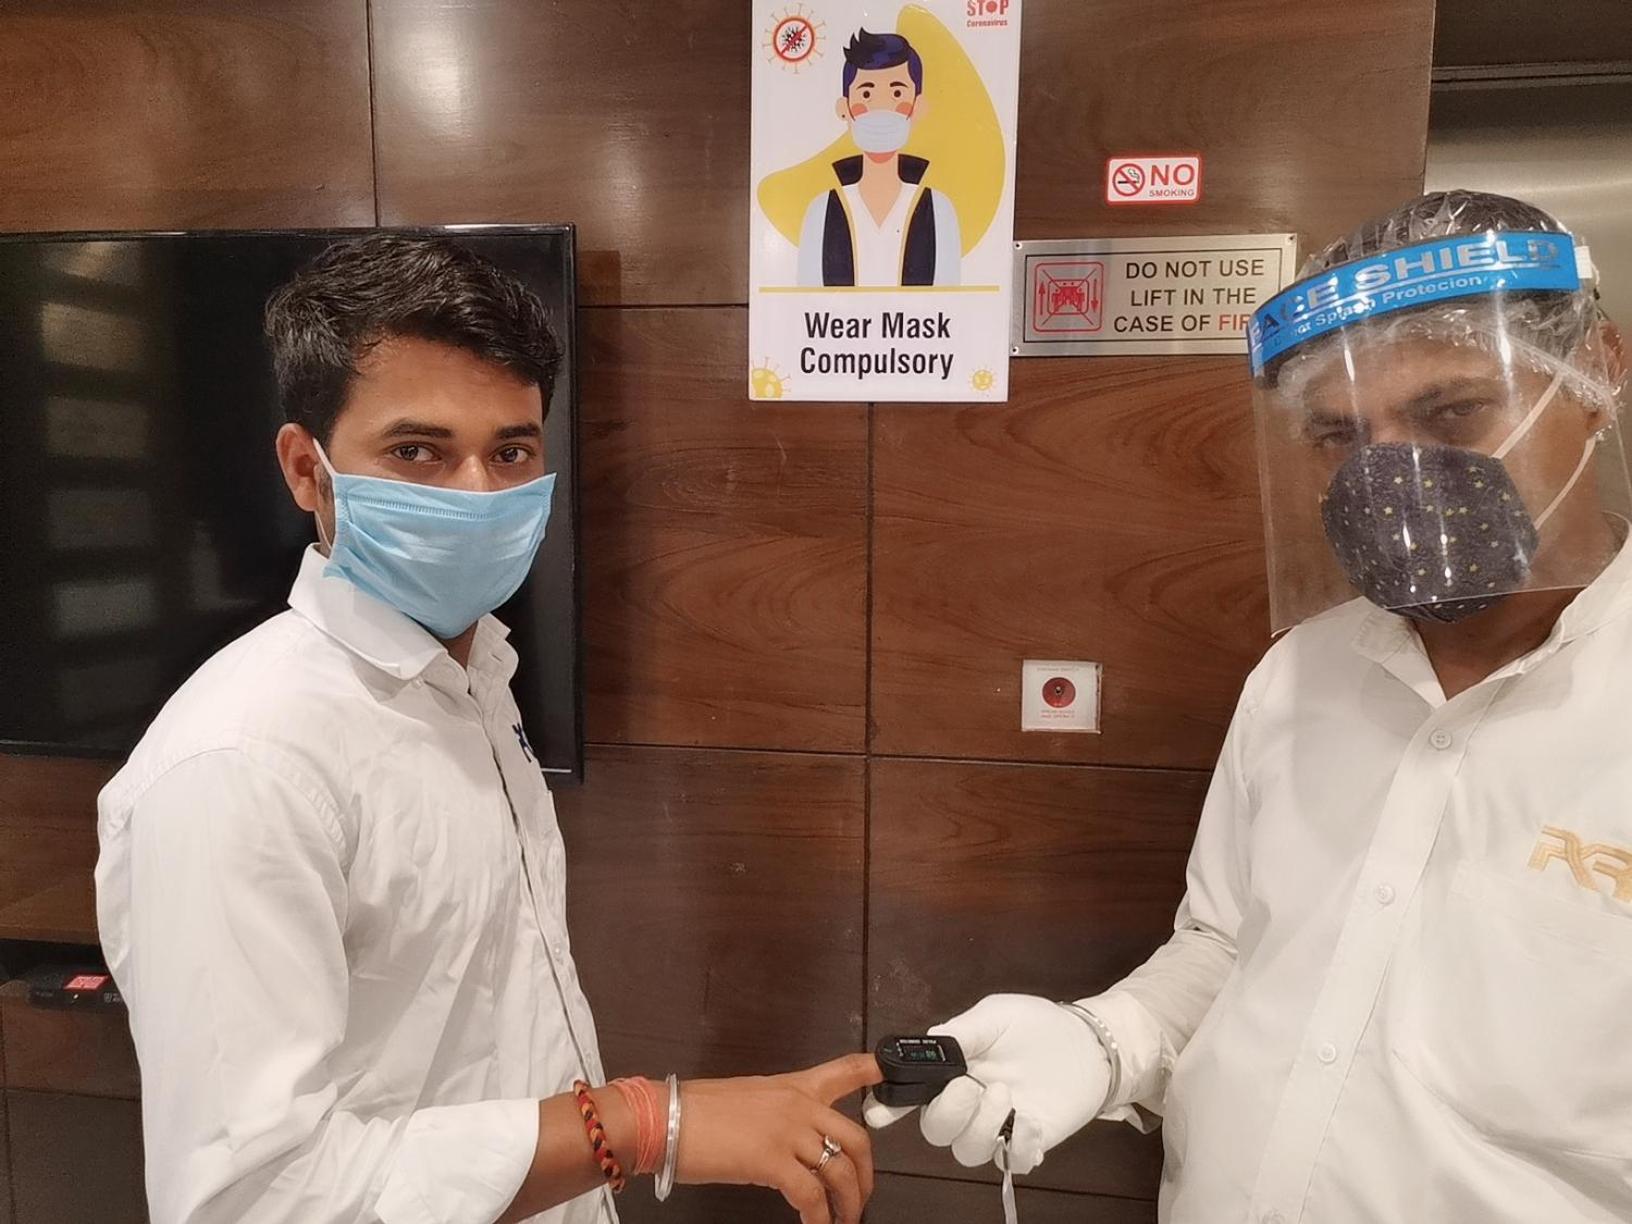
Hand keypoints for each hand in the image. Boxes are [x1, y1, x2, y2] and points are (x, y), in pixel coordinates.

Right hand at [677, 1053, 881, 1223]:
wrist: (665, 1118)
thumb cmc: (696, 1111)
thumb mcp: (748, 1101)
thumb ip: (779, 1117)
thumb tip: (793, 1145)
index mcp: (792, 1086)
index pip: (844, 1070)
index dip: (874, 1070)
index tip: (891, 1070)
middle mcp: (797, 1104)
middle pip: (856, 1138)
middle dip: (866, 1175)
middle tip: (861, 1198)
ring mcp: (787, 1131)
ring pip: (840, 1171)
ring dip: (848, 1204)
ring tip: (843, 1222)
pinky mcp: (772, 1160)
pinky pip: (811, 1196)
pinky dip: (819, 1219)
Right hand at [862, 994, 1109, 1174]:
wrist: (1088, 1042)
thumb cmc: (1037, 1024)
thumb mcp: (996, 1015)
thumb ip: (961, 1032)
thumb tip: (928, 1043)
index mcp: (954, 1072)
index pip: (915, 1094)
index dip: (893, 1105)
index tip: (881, 1112)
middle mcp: (970, 1104)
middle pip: (936, 1130)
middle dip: (948, 1113)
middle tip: (971, 1087)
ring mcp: (998, 1127)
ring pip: (967, 1151)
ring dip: (980, 1127)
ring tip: (1006, 1096)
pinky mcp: (1029, 1142)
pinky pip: (1010, 1161)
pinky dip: (1017, 1146)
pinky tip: (1030, 1122)